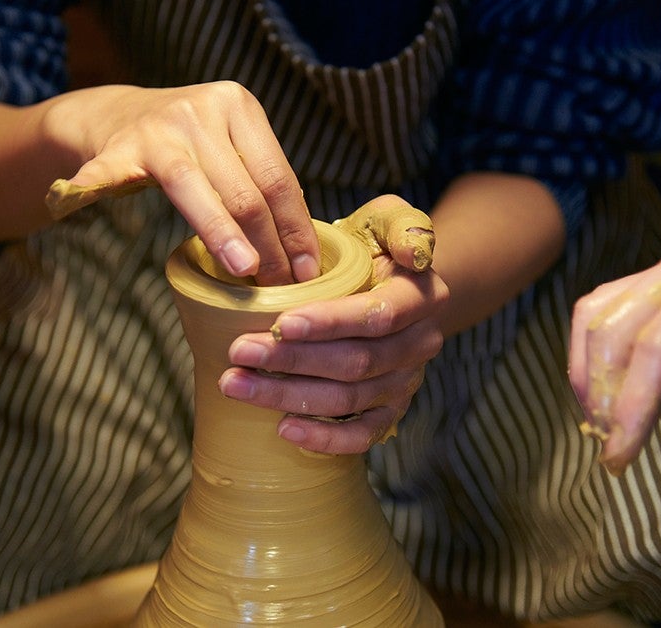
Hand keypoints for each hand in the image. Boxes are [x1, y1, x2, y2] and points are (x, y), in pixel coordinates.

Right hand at [40, 82, 317, 285]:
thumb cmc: (192, 142)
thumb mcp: (232, 145)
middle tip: (281, 284)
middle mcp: (200, 111)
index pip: (278, 177)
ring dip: (222, 235)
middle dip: (268, 244)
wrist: (118, 113)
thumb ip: (259, 180)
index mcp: (239, 106)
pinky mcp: (116, 148)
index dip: (296, 227)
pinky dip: (89, 192)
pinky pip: (105, 177)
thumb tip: (302, 245)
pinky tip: (72, 206)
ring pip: (195, 190)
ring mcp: (156, 129)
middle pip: (244, 189)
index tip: (308, 268)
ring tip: (244, 271)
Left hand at [218, 195, 447, 453]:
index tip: (281, 324)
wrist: (393, 287)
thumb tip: (410, 254)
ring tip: (237, 385)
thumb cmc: (374, 248)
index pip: (378, 316)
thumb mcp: (389, 219)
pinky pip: (362, 436)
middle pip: (357, 363)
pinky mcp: (391, 410)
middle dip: (294, 361)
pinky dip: (324, 440)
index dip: (331, 323)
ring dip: (289, 396)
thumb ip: (404, 225)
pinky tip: (283, 430)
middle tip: (240, 353)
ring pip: (349, 400)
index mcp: (423, 296)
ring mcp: (406, 381)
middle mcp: (421, 344)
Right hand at [568, 217, 660, 473]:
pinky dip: (600, 343)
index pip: (659, 348)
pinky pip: (613, 297)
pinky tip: (612, 381)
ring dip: (590, 368)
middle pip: (616, 329)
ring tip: (603, 418)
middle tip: (611, 448)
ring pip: (600, 309)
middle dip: (601, 394)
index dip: (632, 408)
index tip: (619, 458)